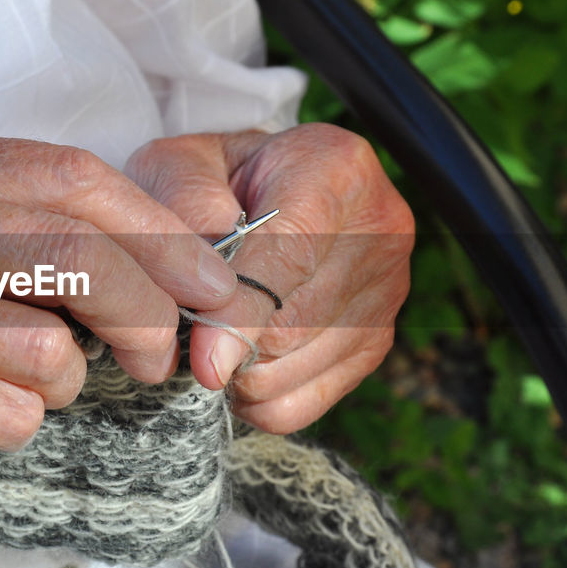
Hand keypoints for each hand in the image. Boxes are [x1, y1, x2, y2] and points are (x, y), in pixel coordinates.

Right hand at [0, 133, 238, 508]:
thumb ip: (30, 225)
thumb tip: (174, 260)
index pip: (76, 178)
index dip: (163, 233)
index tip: (214, 282)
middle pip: (82, 255)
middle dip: (149, 316)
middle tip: (160, 357)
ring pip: (53, 348)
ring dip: (60, 385)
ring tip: (10, 382)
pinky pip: (11, 411)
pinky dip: (12, 426)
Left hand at [125, 124, 413, 433]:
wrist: (262, 189)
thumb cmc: (212, 178)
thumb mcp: (179, 165)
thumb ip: (183, 208)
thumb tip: (204, 294)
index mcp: (334, 168)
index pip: (293, 254)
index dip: (243, 313)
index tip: (203, 360)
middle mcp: (380, 228)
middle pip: (295, 323)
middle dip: (229, 342)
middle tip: (184, 331)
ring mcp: (387, 290)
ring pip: (297, 368)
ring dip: (239, 373)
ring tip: (210, 336)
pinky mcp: (378, 341)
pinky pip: (307, 402)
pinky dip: (260, 399)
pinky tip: (239, 362)